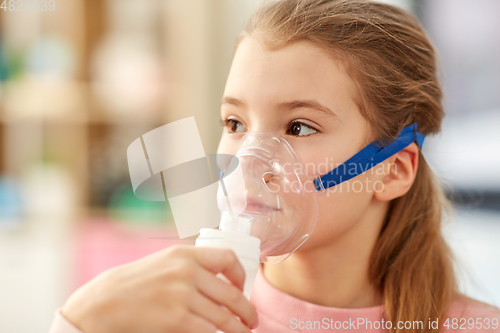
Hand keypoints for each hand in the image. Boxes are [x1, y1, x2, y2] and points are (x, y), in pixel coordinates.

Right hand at [62, 245, 258, 332]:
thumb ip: (191, 267)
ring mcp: (182, 296)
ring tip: (243, 332)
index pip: (228, 258)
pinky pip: (208, 331)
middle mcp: (186, 271)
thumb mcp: (164, 262)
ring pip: (224, 317)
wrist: (103, 302)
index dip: (241, 275)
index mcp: (185, 254)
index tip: (242, 288)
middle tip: (251, 320)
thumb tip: (221, 282)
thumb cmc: (134, 283)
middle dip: (247, 310)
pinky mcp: (176, 320)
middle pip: (231, 293)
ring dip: (238, 328)